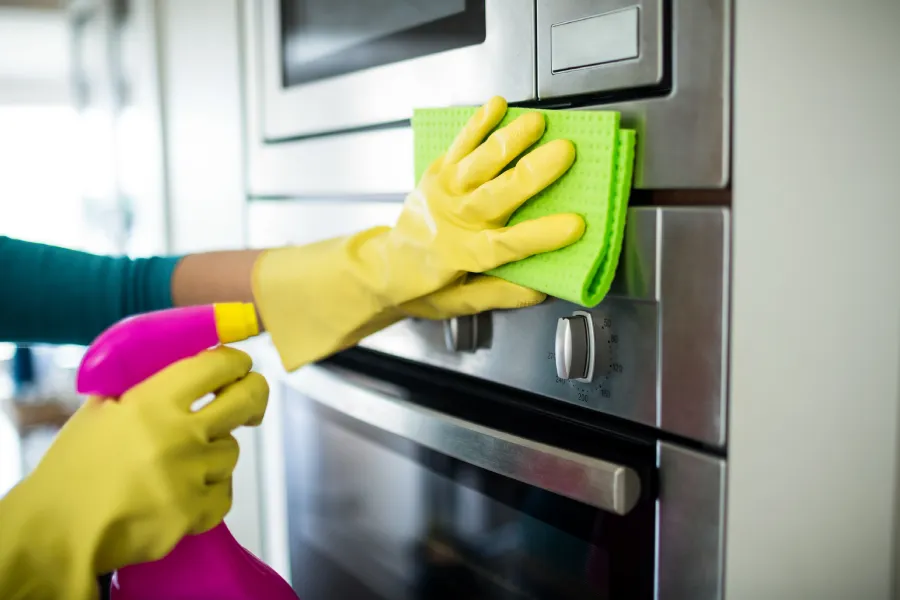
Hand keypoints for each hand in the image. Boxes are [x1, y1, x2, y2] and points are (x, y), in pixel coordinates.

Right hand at [0, 347, 267, 599]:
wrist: (60, 532)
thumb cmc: (73, 470)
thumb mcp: (99, 411)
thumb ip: (138, 389)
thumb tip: (177, 371)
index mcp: (156, 401)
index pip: (218, 364)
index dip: (236, 361)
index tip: (239, 365)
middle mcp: (182, 433)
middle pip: (247, 399)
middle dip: (254, 395)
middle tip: (250, 400)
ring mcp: (193, 473)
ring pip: (231, 451)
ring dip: (214, 454)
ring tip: (179, 465)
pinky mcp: (197, 511)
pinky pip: (224, 493)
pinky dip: (210, 492)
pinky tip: (184, 493)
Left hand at [253, 96, 583, 369]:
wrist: (382, 267)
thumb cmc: (424, 287)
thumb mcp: (460, 305)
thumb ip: (500, 295)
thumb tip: (540, 291)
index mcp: (463, 256)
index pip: (507, 245)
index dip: (541, 235)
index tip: (574, 225)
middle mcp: (454, 220)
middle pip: (496, 193)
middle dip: (532, 171)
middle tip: (564, 152)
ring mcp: (443, 192)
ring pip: (478, 162)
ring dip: (508, 140)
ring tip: (535, 123)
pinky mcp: (436, 173)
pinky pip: (458, 145)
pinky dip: (477, 123)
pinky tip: (496, 105)